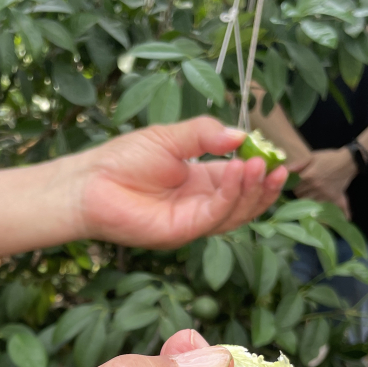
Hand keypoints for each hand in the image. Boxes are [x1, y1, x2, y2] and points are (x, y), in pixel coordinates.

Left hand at [75, 117, 287, 249]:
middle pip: (244, 202)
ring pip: (235, 213)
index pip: (238, 180)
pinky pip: (214, 217)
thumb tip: (240, 134)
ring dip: (251, 190)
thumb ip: (204, 135)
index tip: (273, 154)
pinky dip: (230, 196)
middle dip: (263, 185)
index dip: (258, 169)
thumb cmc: (123, 160)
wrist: (90, 183)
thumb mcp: (170, 137)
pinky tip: (236, 173)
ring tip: (258, 165)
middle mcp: (199, 204)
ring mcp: (192, 221)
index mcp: (199, 182)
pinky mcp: (182, 232)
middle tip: (276, 164)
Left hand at [293, 148, 355, 215]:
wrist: (348, 161)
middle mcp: (316, 187)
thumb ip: (297, 165)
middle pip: (300, 197)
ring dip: (308, 202)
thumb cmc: (329, 158)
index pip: (294, 188)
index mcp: (309, 176)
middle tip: (303, 191)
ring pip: (310, 204)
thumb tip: (283, 170)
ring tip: (310, 198)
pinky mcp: (335, 198)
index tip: (296, 186)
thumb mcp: (312, 157)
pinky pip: (330, 209)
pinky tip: (326, 220)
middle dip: (300, 194)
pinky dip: (326, 214)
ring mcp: (325, 194)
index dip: (294, 187)